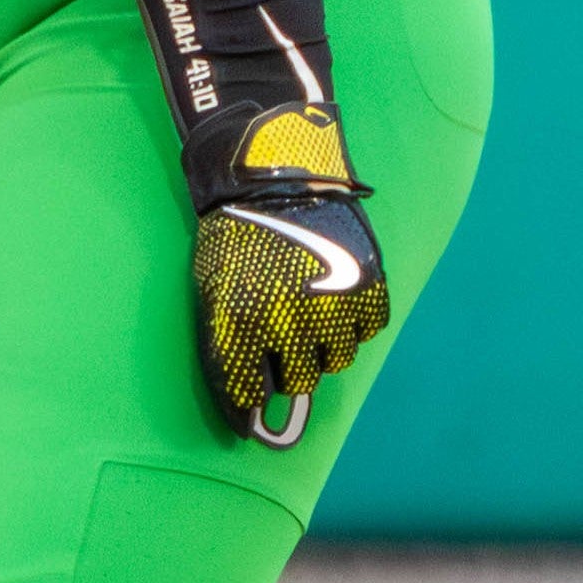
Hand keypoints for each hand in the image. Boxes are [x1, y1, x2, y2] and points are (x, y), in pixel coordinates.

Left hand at [191, 186, 391, 429]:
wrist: (278, 176)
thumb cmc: (236, 234)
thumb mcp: (213, 288)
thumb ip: (228, 341)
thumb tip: (245, 397)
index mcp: (243, 323)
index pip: (250, 392)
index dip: (249, 402)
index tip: (251, 407)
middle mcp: (292, 322)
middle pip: (299, 380)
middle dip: (288, 366)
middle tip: (282, 342)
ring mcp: (335, 305)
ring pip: (337, 360)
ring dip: (322, 346)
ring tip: (310, 317)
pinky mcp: (368, 287)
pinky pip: (367, 330)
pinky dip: (353, 321)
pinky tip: (335, 300)